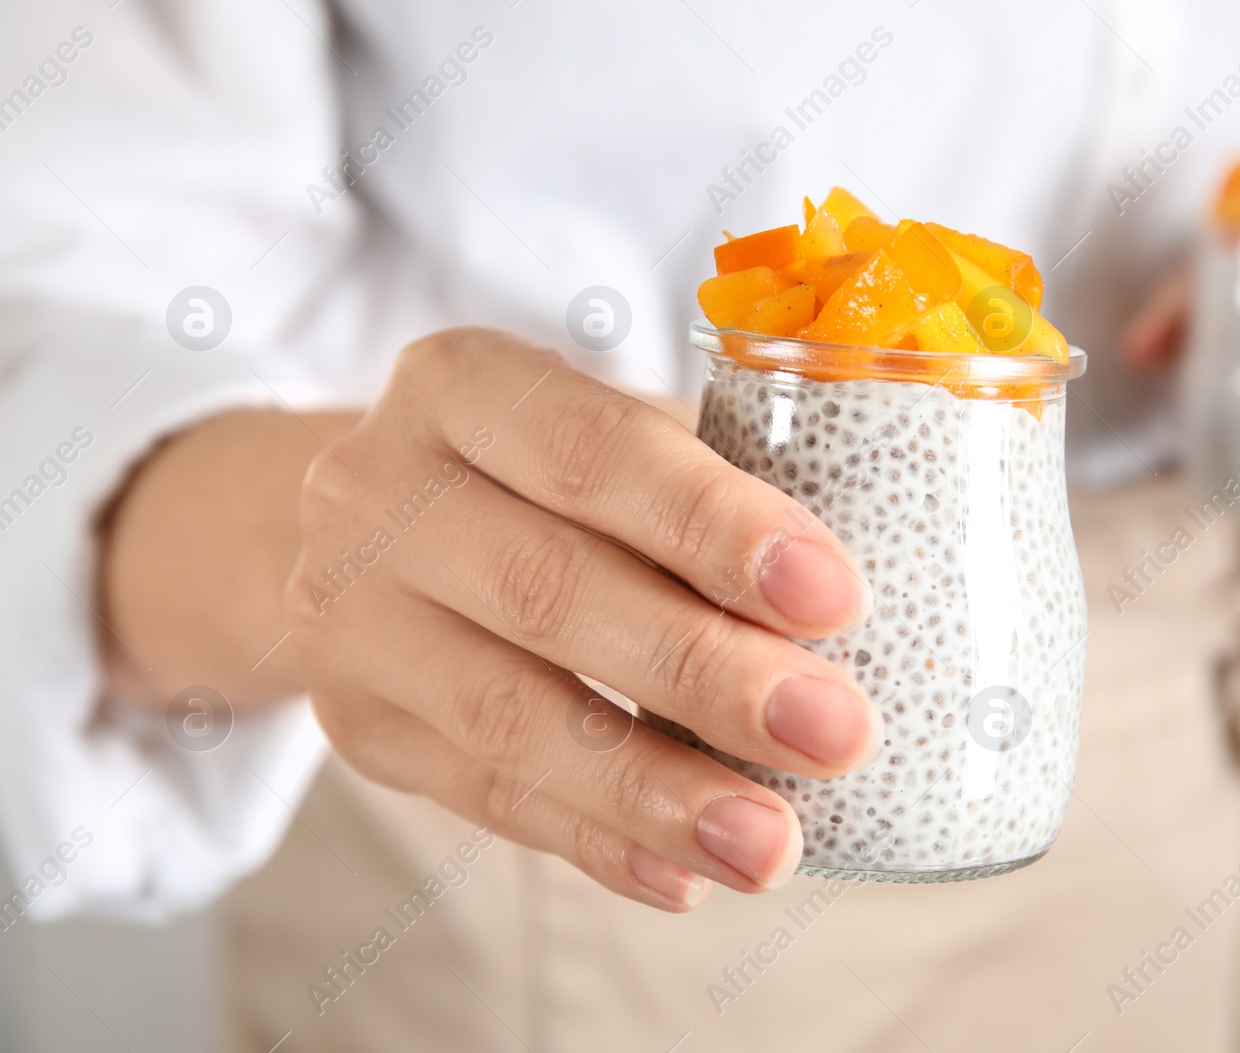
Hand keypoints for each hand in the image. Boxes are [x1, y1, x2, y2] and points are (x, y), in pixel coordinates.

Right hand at [288, 329, 877, 910]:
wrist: (379, 531)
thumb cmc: (545, 477)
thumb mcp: (608, 438)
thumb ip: (705, 493)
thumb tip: (868, 600)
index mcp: (460, 384)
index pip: (592, 452)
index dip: (714, 526)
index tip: (836, 597)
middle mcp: (378, 492)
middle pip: (549, 591)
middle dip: (706, 672)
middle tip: (837, 734)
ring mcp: (351, 617)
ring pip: (509, 718)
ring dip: (655, 789)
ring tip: (770, 842)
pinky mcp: (359, 725)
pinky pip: (485, 799)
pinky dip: (597, 842)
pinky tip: (685, 875)